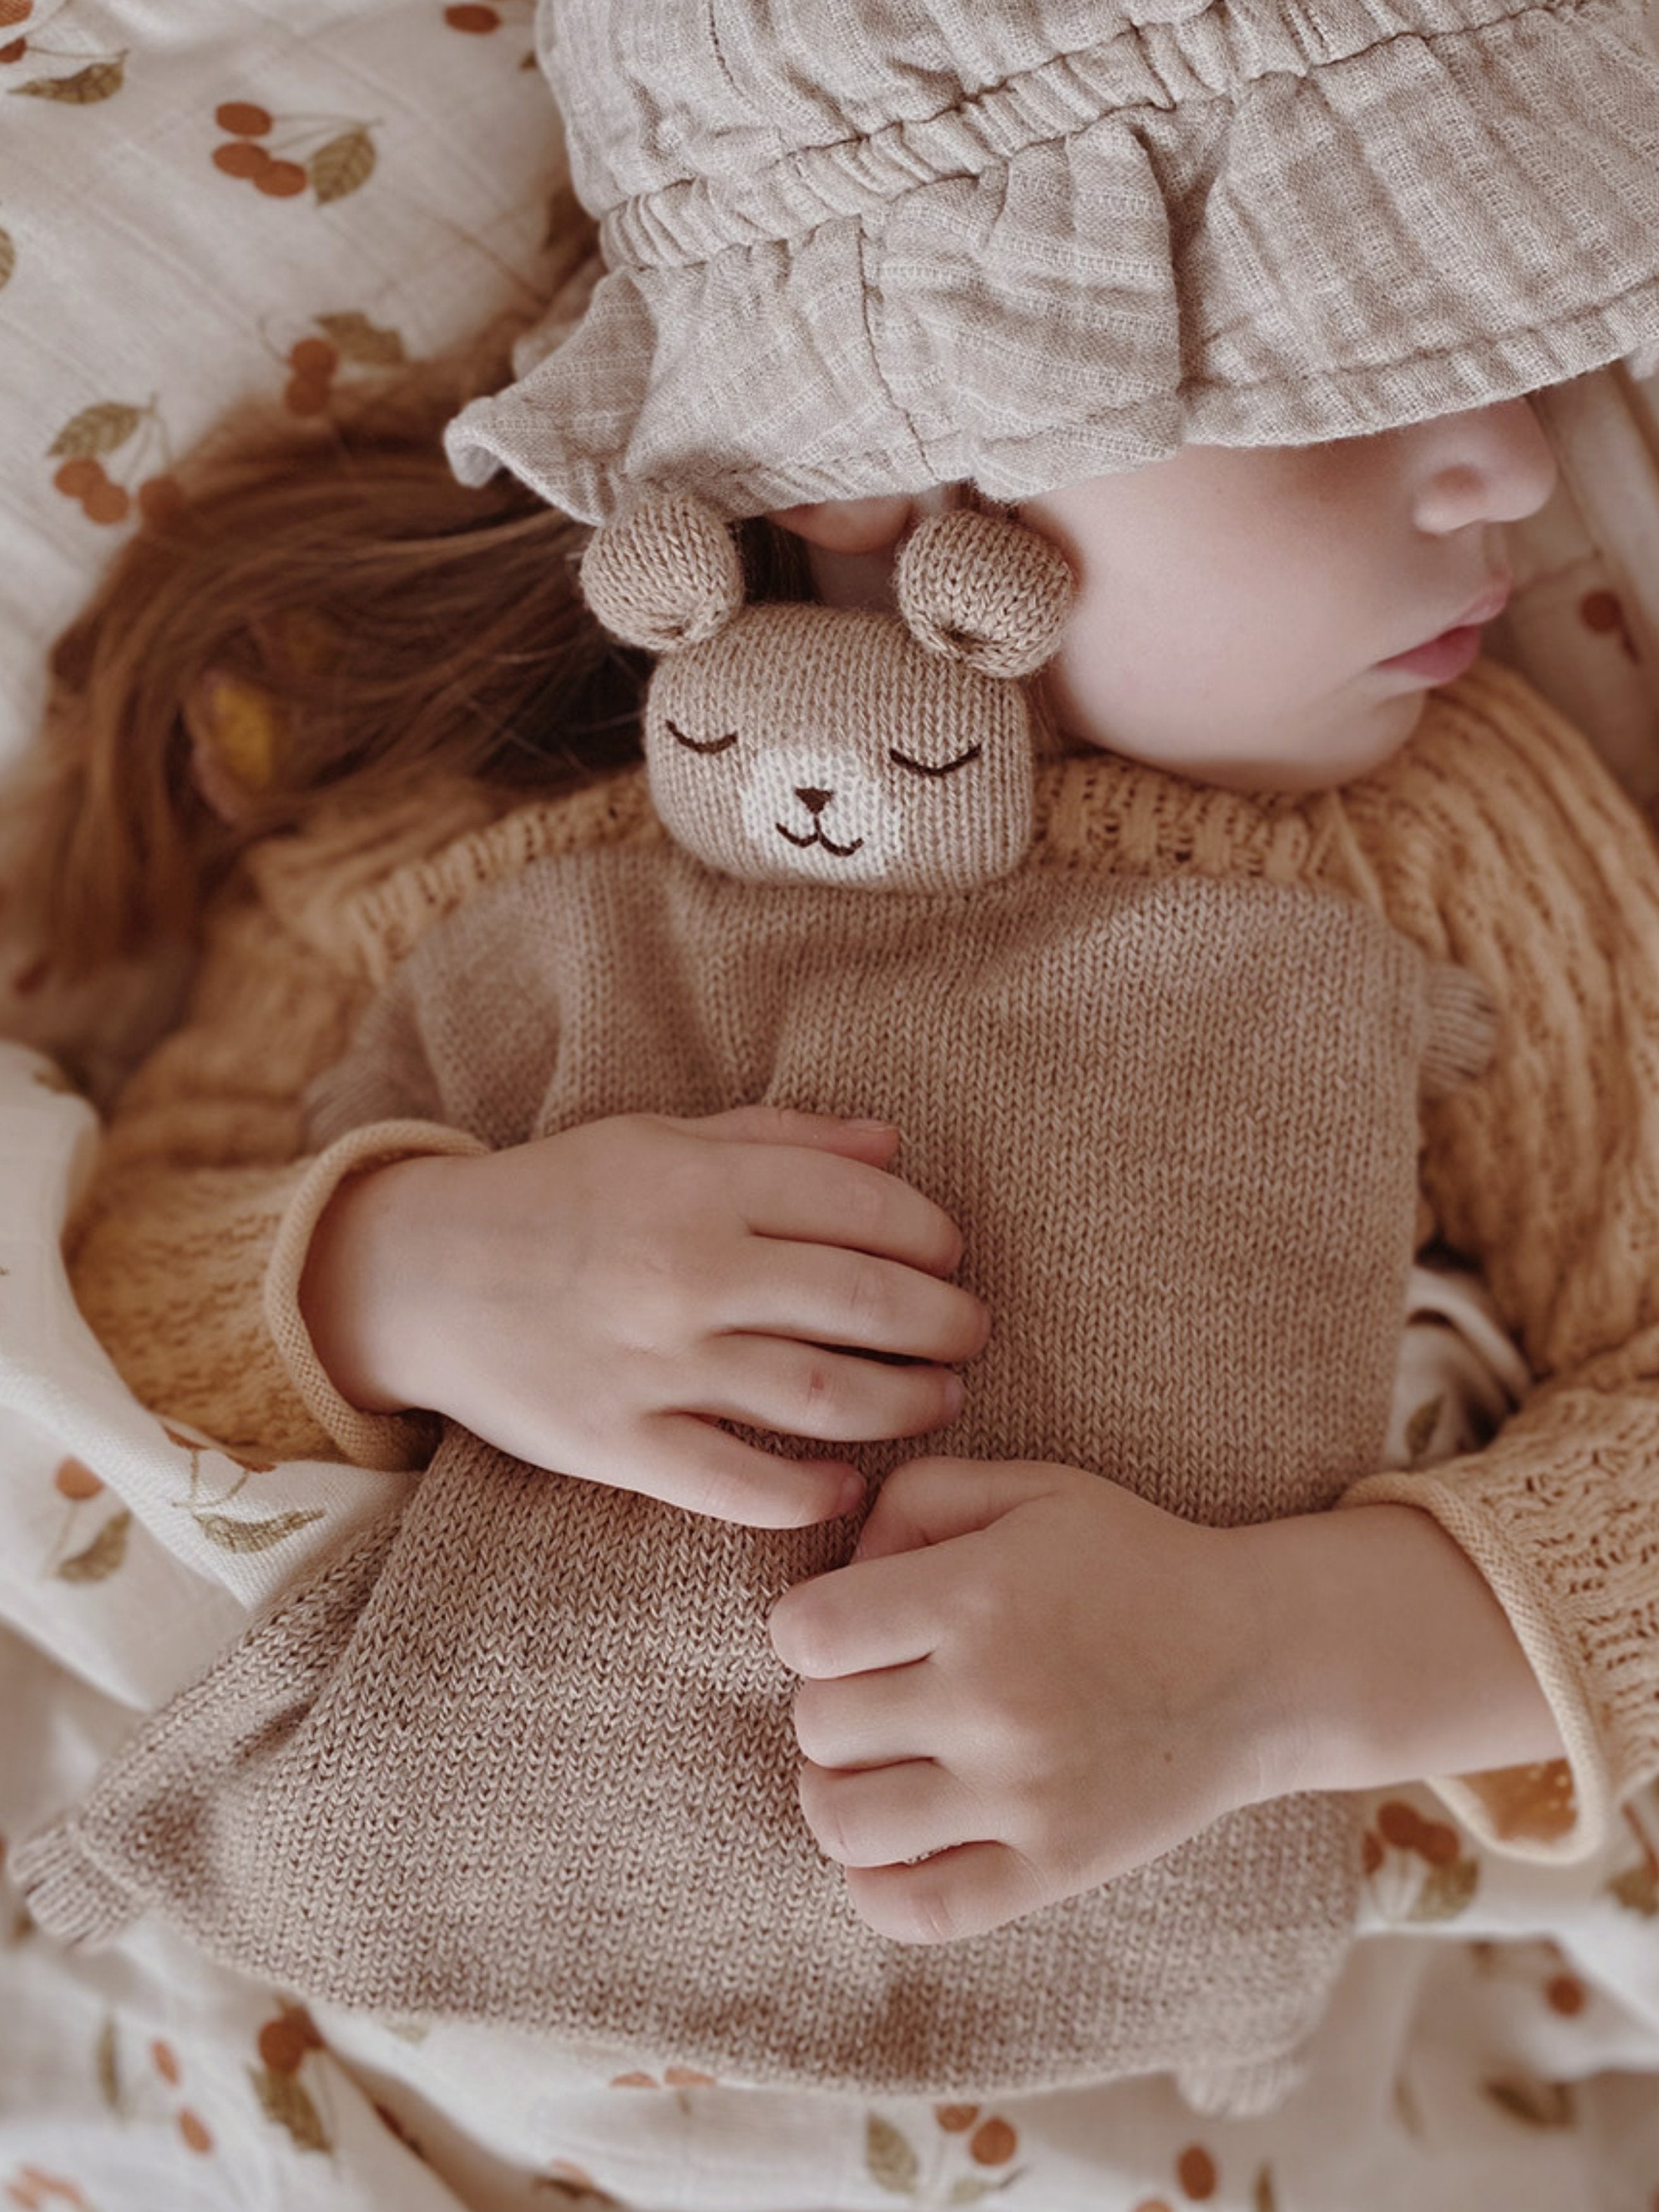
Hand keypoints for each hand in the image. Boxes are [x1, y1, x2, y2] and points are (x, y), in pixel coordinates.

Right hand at [302, 1106, 987, 1526]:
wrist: (423, 1274)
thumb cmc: (558, 1197)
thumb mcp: (658, 1140)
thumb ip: (776, 1138)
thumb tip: (892, 1144)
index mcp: (699, 1184)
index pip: (861, 1205)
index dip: (930, 1234)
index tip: (951, 1255)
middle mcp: (685, 1271)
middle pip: (863, 1304)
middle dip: (944, 1323)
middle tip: (970, 1334)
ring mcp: (652, 1364)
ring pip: (822, 1396)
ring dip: (904, 1403)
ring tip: (940, 1399)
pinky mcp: (615, 1445)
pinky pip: (737, 1484)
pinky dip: (808, 1493)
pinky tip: (850, 1486)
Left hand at [767, 1457, 1264, 1943]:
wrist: (1262, 1661)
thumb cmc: (1133, 1563)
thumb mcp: (1033, 1490)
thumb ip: (918, 1500)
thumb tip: (842, 1566)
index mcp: (980, 1595)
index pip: (806, 1633)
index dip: (807, 1626)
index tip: (848, 1626)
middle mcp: (993, 1699)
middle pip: (817, 1724)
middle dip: (829, 1700)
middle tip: (878, 1689)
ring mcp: (1023, 1796)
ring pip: (843, 1822)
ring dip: (838, 1790)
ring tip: (877, 1763)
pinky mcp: (1053, 1868)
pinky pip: (916, 1909)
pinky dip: (875, 1885)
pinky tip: (896, 1841)